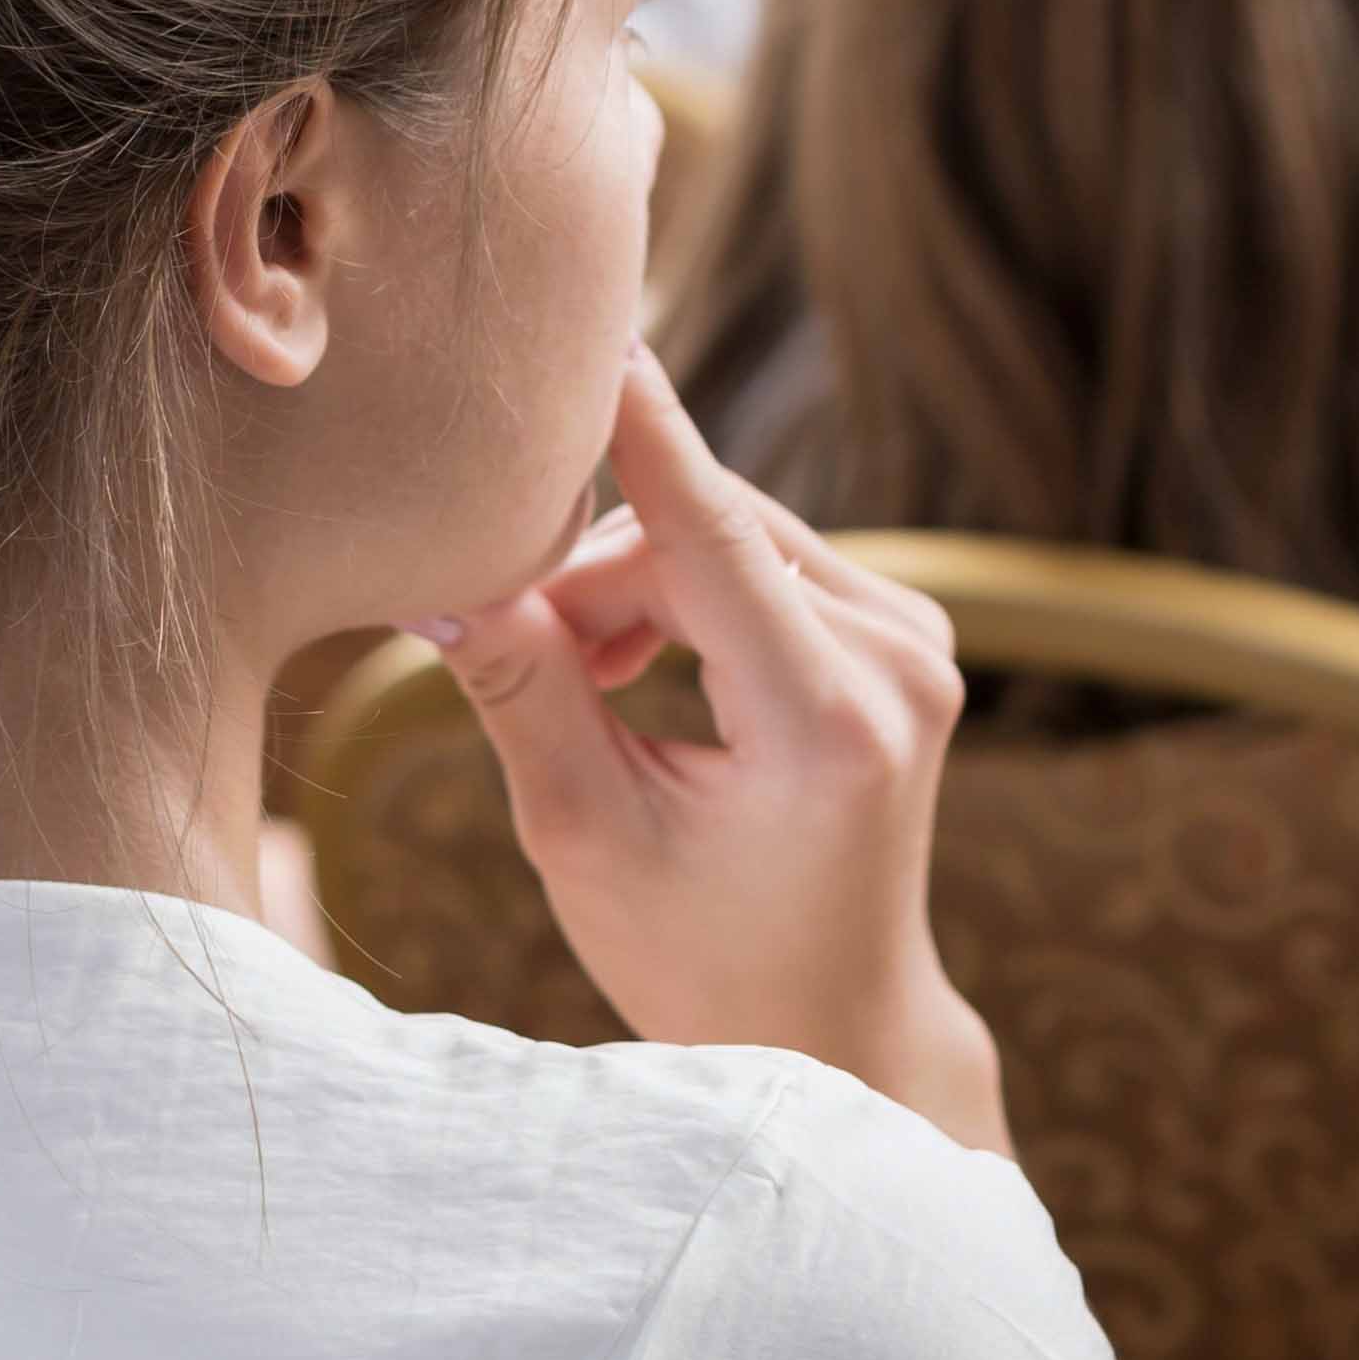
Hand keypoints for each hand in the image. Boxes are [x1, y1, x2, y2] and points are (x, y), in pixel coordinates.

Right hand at [430, 354, 1005, 1145]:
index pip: (712, 533)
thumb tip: (439, 580)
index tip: (595, 333)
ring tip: (584, 686)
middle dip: (595, 574)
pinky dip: (687, 594)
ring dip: (636, 585)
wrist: (834, 1026)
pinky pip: (768, 559)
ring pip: (732, 534)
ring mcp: (919, 638)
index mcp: (829, 720)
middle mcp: (899, 658)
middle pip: (707, 530)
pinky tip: (637, 674)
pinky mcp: (908, 632)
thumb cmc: (701, 961)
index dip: (640, 429)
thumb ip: (525, 692)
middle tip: (519, 651)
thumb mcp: (588, 836)